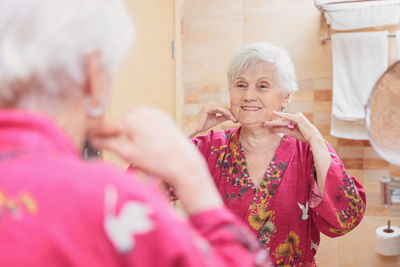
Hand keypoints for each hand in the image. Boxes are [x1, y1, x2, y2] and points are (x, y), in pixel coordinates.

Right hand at [89, 107, 222, 213]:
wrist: (183, 163)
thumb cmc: (157, 160)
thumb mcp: (128, 154)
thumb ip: (109, 144)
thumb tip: (96, 141)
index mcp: (130, 119)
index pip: (106, 126)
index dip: (96, 133)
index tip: (90, 138)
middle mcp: (142, 112)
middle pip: (120, 121)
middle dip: (114, 131)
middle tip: (109, 144)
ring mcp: (154, 113)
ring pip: (134, 119)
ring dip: (129, 128)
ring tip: (131, 145)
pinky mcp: (164, 117)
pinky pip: (147, 119)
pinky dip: (142, 126)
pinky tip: (146, 140)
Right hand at [185, 101, 236, 137]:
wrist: (196, 127)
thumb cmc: (205, 124)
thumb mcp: (217, 120)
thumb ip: (224, 117)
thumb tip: (233, 117)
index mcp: (213, 105)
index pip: (224, 108)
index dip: (231, 114)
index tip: (237, 119)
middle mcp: (211, 103)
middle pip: (225, 108)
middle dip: (232, 114)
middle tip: (238, 120)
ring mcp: (209, 104)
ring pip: (223, 108)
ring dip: (230, 114)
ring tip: (235, 120)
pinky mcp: (208, 107)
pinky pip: (219, 109)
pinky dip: (226, 113)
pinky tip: (230, 117)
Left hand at [263, 111, 323, 143]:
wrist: (313, 138)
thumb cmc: (304, 136)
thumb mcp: (292, 132)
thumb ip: (283, 129)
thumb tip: (274, 128)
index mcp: (296, 119)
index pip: (284, 121)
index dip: (276, 123)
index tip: (268, 125)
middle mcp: (296, 116)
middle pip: (282, 119)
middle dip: (273, 122)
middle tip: (264, 124)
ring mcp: (297, 116)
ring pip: (283, 119)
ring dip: (274, 122)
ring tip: (266, 123)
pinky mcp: (297, 118)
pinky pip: (287, 118)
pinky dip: (280, 116)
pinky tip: (274, 113)